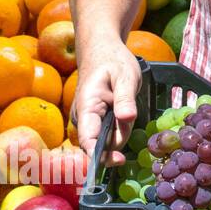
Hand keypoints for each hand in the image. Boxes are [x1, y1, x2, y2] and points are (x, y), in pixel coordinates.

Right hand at [73, 38, 140, 165]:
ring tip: (125, 106)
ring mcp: (85, 120)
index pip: (88, 140)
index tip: (119, 160)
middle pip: (100, 143)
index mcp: (86, 107)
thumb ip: (126, 98)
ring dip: (120, 130)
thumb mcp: (125, 76)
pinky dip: (118, 127)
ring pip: (106, 138)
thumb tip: (127, 118)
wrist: (100, 50)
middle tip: (129, 113)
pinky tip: (121, 111)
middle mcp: (81, 118)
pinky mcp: (92, 121)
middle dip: (119, 138)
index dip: (102, 155)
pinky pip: (106, 132)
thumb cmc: (112, 60)